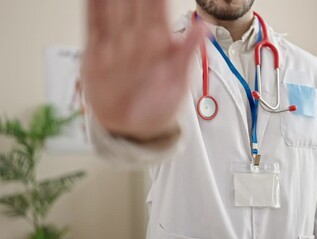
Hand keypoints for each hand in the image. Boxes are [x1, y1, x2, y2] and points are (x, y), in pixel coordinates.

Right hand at [82, 0, 202, 140]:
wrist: (133, 127)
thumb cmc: (160, 104)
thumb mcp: (180, 81)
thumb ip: (188, 53)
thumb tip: (203, 27)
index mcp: (159, 42)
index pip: (157, 8)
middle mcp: (137, 39)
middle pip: (133, 4)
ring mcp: (116, 44)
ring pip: (113, 10)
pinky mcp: (96, 53)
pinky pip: (94, 25)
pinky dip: (93, 8)